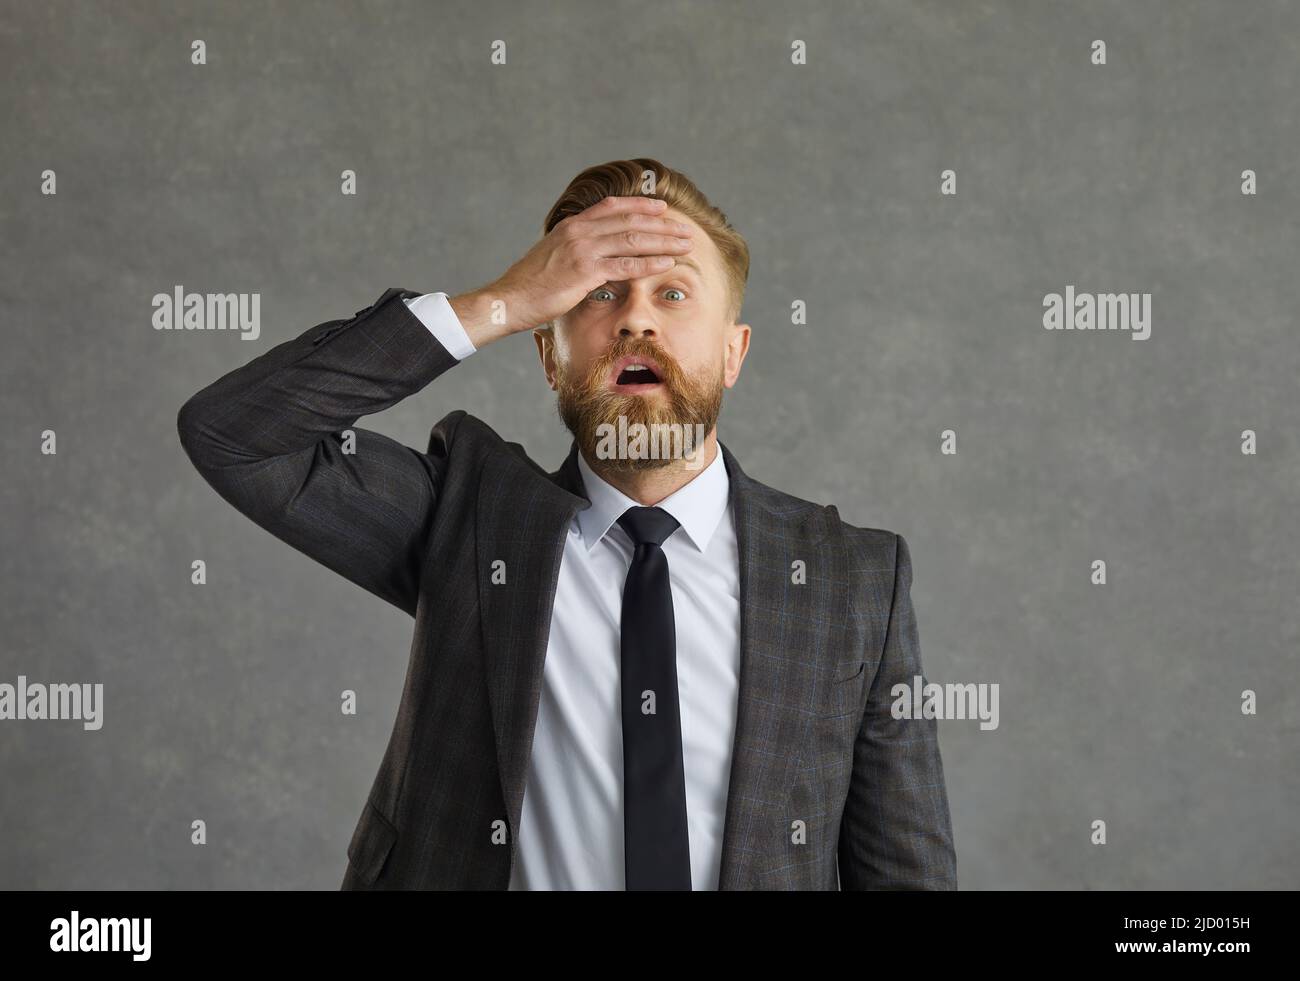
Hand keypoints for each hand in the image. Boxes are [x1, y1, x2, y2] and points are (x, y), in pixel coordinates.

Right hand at [449, 195, 694, 346]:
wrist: (509, 300)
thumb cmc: (530, 285)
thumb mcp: (553, 258)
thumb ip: (575, 251)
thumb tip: (597, 257)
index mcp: (571, 226)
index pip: (612, 207)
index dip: (640, 205)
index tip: (662, 208)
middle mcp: (579, 232)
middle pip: (629, 221)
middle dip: (662, 224)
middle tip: (685, 228)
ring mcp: (582, 250)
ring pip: (632, 239)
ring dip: (663, 240)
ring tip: (686, 243)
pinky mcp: (585, 272)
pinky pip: (625, 265)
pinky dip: (649, 262)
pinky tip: (667, 262)